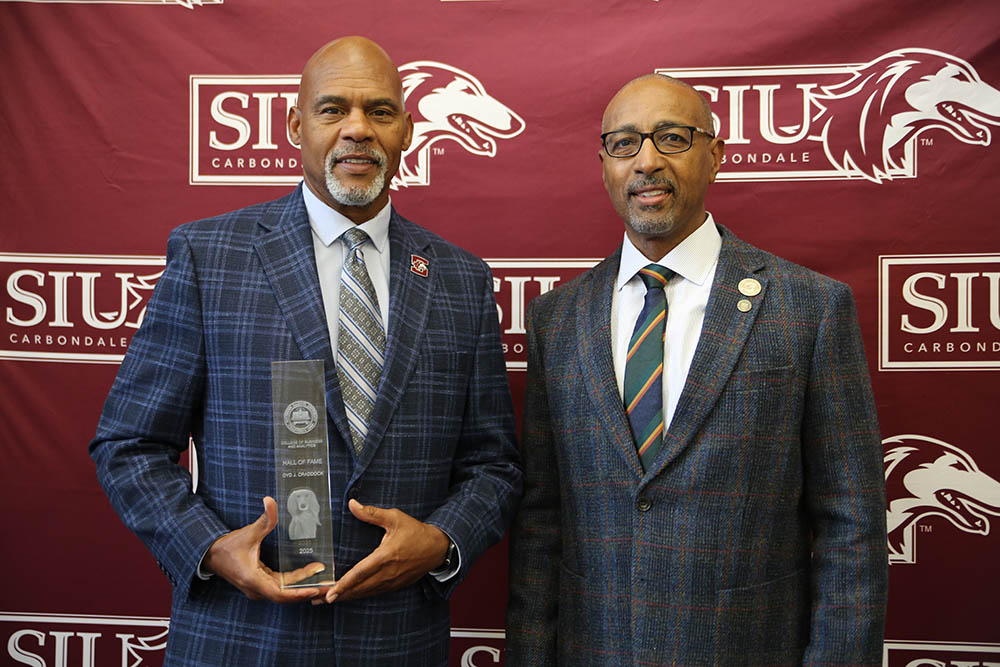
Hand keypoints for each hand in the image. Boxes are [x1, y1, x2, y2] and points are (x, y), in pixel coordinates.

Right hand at [203, 496, 330, 602]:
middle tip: (327, 585)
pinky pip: (280, 587)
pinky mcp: (260, 585)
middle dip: (307, 590)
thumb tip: (270, 501)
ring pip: (284, 592)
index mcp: (253, 579)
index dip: (298, 593)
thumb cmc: (228, 547)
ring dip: (302, 587)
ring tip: (323, 581)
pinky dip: (294, 584)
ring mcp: (258, 589)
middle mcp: (256, 589)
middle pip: (286, 594)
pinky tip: (309, 577)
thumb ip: (264, 519)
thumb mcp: (248, 533)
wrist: (210, 555)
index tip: (314, 590)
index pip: (280, 594)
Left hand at [325, 499, 449, 602]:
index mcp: (386, 556)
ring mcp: (392, 581)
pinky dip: (360, 595)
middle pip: (359, 588)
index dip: (344, 584)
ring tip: (329, 600)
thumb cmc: (416, 532)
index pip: (360, 573)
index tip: (329, 593)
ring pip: (366, 593)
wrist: (437, 548)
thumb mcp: (395, 518)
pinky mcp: (396, 585)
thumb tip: (352, 504)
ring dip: (347, 597)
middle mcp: (388, 572)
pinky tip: (350, 596)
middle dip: (339, 594)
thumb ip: (372, 513)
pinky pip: (374, 593)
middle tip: (319, 599)